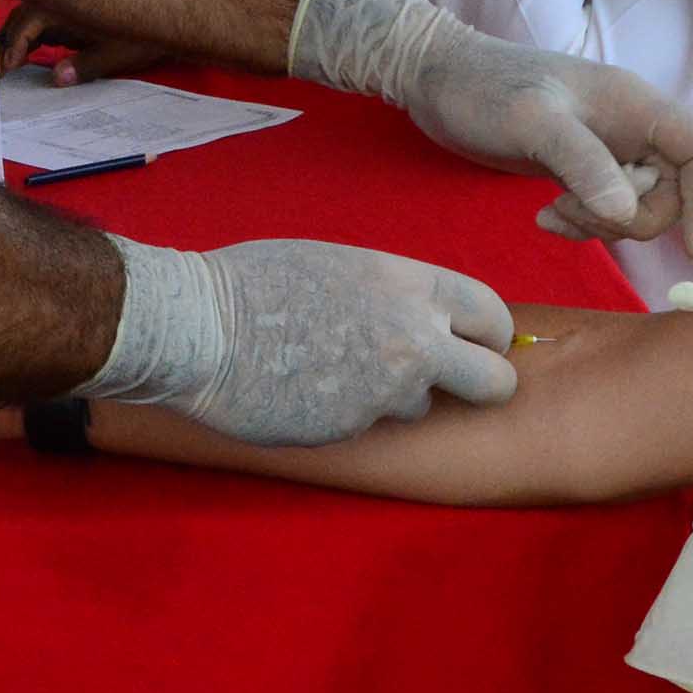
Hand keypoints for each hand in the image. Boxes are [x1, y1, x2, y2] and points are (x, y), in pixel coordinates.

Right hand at [0, 0, 169, 85]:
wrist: (169, 7)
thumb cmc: (145, 30)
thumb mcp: (119, 51)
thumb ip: (87, 65)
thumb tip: (57, 79)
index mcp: (70, 4)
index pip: (29, 22)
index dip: (15, 44)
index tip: (8, 67)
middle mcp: (63, 0)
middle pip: (22, 17)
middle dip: (5, 42)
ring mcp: (65, 5)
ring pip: (29, 18)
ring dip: (15, 39)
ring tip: (2, 68)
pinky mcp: (70, 12)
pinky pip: (41, 21)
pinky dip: (28, 38)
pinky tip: (23, 58)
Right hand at [98, 235, 518, 444]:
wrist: (198, 328)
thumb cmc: (256, 283)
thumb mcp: (343, 265)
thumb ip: (394, 293)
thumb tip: (425, 315)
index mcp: (409, 285)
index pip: (491, 316)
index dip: (487, 336)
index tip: (473, 344)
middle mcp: (413, 338)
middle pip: (493, 382)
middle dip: (482, 386)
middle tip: (452, 384)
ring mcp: (386, 389)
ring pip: (421, 407)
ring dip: (393, 398)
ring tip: (336, 372)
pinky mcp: (354, 428)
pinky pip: (368, 425)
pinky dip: (346, 413)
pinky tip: (306, 389)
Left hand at [405, 29, 692, 258]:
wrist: (438, 81)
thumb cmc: (484, 89)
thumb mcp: (531, 122)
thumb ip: (581, 162)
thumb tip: (625, 211)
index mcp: (637, 105)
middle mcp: (632, 129)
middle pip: (676, 192)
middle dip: (633, 218)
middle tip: (575, 211)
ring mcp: (608, 151)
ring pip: (640, 207)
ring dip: (601, 223)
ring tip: (551, 211)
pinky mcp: (582, 171)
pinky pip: (607, 212)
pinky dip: (583, 224)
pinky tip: (542, 218)